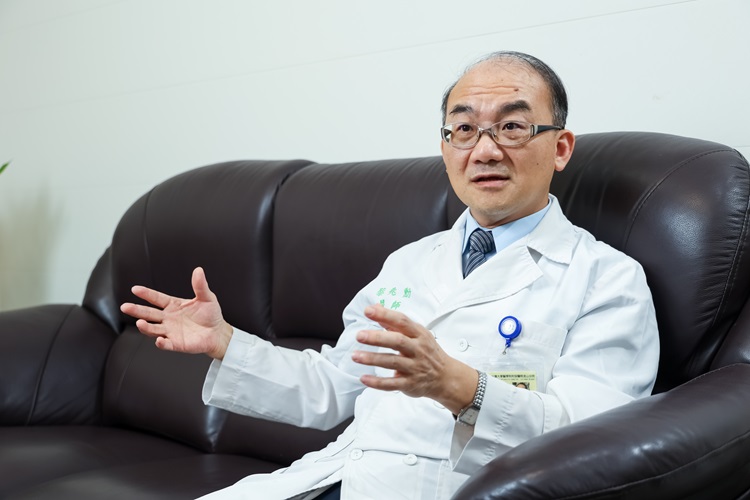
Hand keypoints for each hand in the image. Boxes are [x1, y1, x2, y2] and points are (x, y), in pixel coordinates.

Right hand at [120, 267, 232, 358]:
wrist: (218, 332)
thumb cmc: (210, 314)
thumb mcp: (206, 297)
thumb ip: (200, 285)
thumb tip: (199, 270)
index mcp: (173, 305)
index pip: (156, 298)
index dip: (146, 294)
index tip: (135, 289)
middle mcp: (168, 318)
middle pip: (149, 314)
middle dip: (137, 310)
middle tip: (125, 307)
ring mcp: (171, 331)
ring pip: (154, 329)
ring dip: (146, 327)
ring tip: (140, 323)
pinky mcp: (177, 343)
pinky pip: (167, 344)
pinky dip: (162, 343)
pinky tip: (159, 340)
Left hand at [352, 305, 477, 413]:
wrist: (445, 377)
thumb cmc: (427, 351)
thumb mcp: (416, 334)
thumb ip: (394, 323)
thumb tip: (376, 307)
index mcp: (419, 334)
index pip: (402, 321)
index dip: (385, 315)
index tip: (368, 311)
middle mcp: (418, 349)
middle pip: (397, 341)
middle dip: (377, 338)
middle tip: (360, 335)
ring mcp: (415, 367)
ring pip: (393, 362)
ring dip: (373, 359)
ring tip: (355, 356)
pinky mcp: (410, 384)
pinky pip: (392, 384)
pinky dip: (377, 382)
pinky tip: (363, 378)